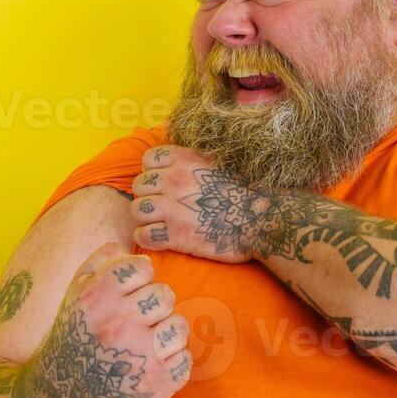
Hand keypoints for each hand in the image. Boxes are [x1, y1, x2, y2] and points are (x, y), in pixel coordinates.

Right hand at [27, 243, 190, 397]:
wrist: (68, 392)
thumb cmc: (78, 333)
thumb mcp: (76, 292)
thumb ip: (103, 262)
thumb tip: (134, 250)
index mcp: (97, 299)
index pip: (142, 267)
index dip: (140, 278)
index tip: (129, 293)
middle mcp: (118, 326)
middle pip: (165, 294)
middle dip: (154, 305)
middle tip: (137, 321)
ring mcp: (140, 357)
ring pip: (179, 325)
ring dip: (166, 332)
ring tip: (145, 342)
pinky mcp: (156, 384)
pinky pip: (184, 357)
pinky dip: (171, 360)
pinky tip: (149, 364)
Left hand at [131, 145, 267, 262]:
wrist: (259, 220)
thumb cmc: (242, 192)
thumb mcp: (215, 163)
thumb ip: (190, 161)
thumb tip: (172, 162)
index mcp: (185, 159)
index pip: (148, 159)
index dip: (154, 172)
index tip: (165, 183)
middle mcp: (175, 180)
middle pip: (139, 185)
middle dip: (149, 196)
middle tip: (164, 206)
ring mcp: (173, 208)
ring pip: (137, 210)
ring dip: (146, 218)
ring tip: (160, 223)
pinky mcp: (175, 235)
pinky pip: (143, 235)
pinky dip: (149, 238)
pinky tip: (163, 238)